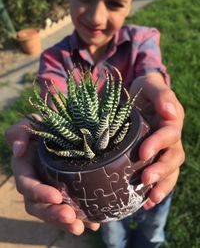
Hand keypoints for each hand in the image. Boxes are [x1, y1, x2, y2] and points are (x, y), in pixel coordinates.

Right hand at [5, 119, 99, 234]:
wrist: (67, 125)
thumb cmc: (47, 123)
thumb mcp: (32, 122)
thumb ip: (20, 131)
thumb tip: (18, 151)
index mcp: (26, 168)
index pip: (27, 185)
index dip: (38, 193)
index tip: (56, 197)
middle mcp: (37, 181)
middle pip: (39, 205)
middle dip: (53, 214)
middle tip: (71, 218)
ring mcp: (51, 188)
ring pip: (54, 211)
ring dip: (66, 222)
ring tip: (81, 227)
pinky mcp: (66, 192)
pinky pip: (71, 208)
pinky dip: (81, 217)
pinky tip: (94, 223)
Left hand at [130, 73, 184, 208]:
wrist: (139, 96)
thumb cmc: (144, 89)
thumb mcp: (150, 85)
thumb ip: (161, 95)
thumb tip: (170, 113)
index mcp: (171, 120)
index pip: (169, 134)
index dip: (158, 144)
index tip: (142, 153)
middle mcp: (171, 137)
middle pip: (173, 156)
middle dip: (161, 169)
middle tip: (145, 179)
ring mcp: (165, 149)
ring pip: (171, 170)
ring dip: (162, 184)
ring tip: (150, 198)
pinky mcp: (156, 157)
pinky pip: (162, 175)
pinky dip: (156, 188)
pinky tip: (146, 202)